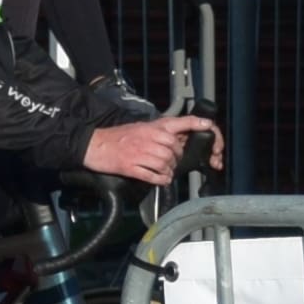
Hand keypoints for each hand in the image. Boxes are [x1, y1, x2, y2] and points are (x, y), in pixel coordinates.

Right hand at [81, 115, 207, 186]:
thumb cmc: (118, 137)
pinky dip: (160, 180)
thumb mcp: (140, 128)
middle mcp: (148, 138)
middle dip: (176, 159)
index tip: (208, 125)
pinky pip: (153, 176)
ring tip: (164, 172)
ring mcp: (140, 153)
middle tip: (170, 162)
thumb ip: (158, 133)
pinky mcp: (132, 167)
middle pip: (174, 150)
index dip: (196, 124)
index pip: (179, 122)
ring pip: (166, 164)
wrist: (95, 144)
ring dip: (168, 171)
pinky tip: (160, 180)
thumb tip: (177, 140)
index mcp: (152, 127)